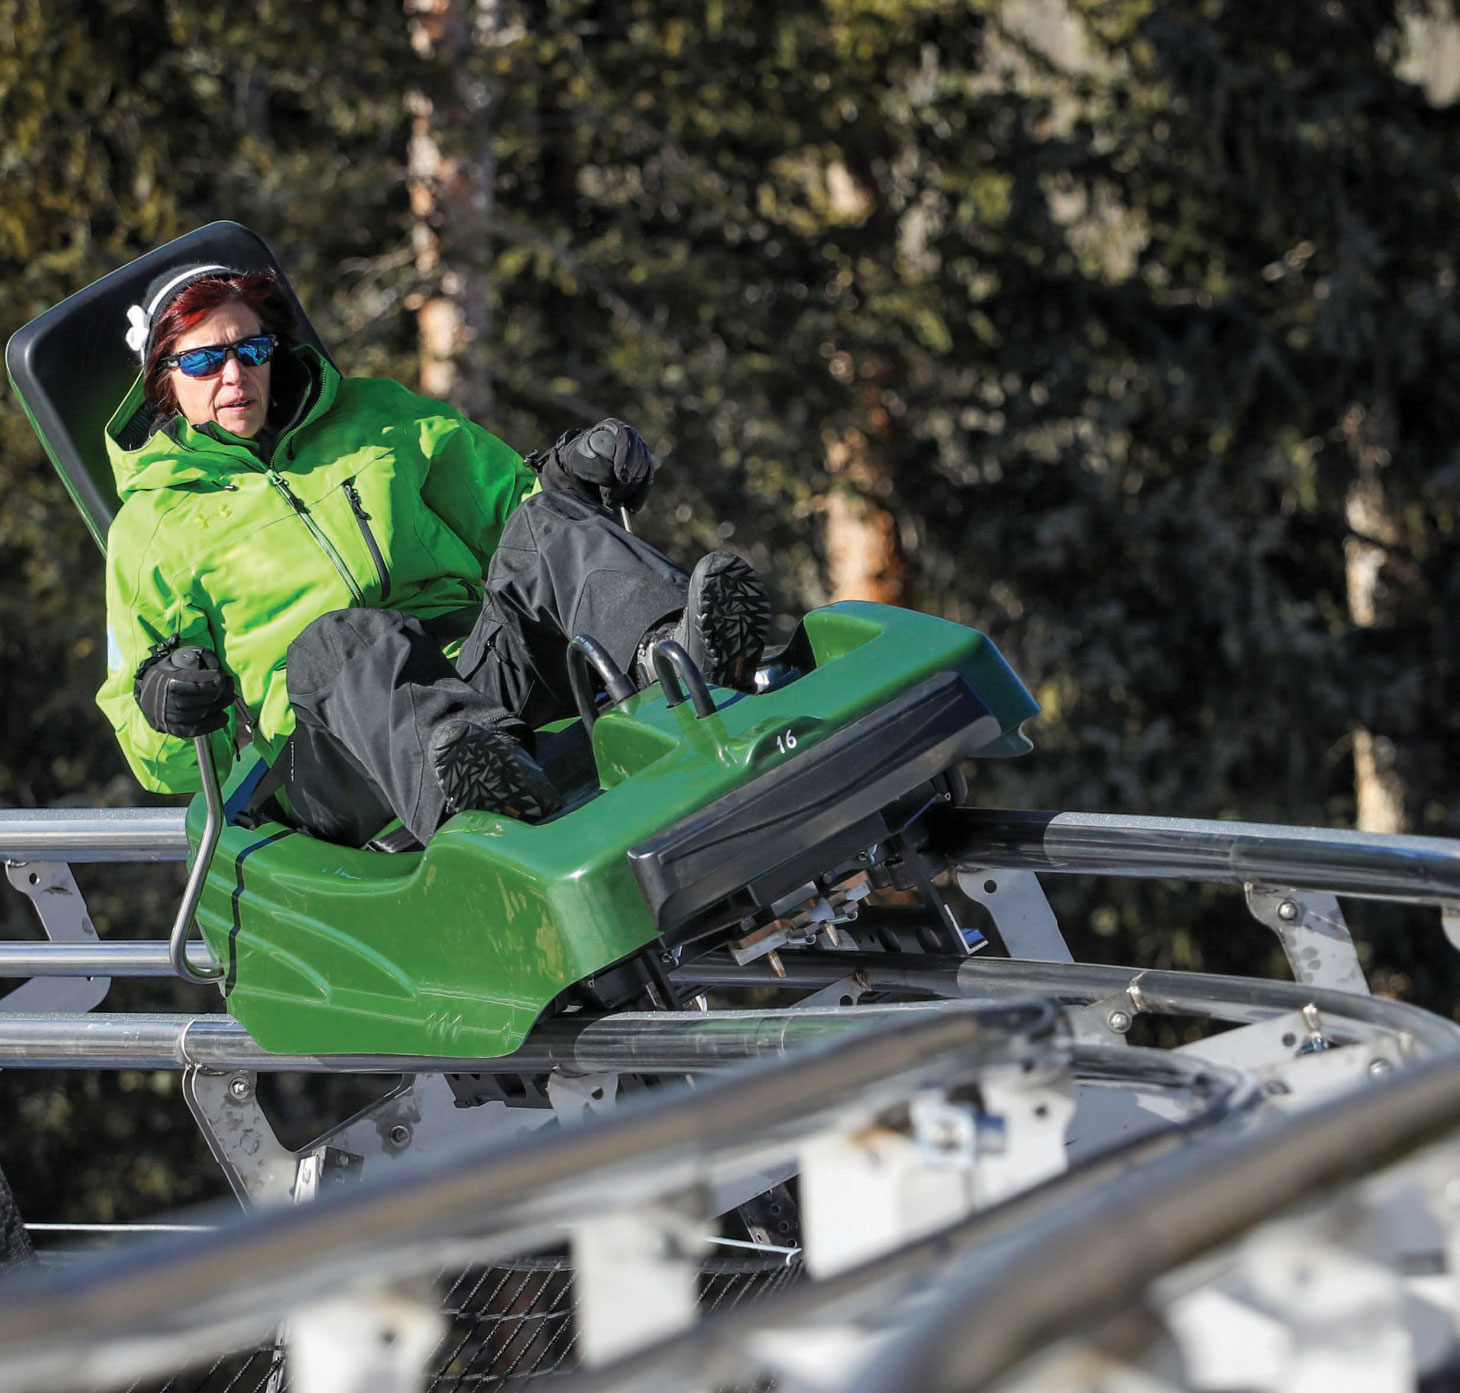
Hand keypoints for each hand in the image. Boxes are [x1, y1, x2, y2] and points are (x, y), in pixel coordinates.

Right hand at [135, 645, 234, 736]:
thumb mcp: (177, 659)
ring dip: (220, 706)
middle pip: (201, 699)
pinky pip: (195, 729)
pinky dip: (212, 724)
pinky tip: (223, 717)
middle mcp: (167, 700)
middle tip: (230, 686)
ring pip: (201, 713)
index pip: (193, 682)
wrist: (147, 694)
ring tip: (229, 698)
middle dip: (221, 692)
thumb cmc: (167, 674)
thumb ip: (197, 658)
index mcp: (168, 680)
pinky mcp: (173, 728)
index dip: (211, 680)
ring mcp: (170, 716)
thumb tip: (216, 664)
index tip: (222, 678)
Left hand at [530, 418, 654, 512]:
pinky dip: (640, 495)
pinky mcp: (644, 465)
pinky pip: (646, 480)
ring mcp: (640, 450)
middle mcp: (630, 436)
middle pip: (637, 457)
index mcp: (612, 427)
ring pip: (643, 470)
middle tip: (611, 499)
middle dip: (625, 482)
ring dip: (630, 490)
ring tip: (613, 504)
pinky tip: (632, 507)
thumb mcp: (578, 459)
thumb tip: (608, 475)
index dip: (624, 458)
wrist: (584, 465)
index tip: (621, 477)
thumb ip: (589, 464)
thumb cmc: (579, 461)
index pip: (624, 439)